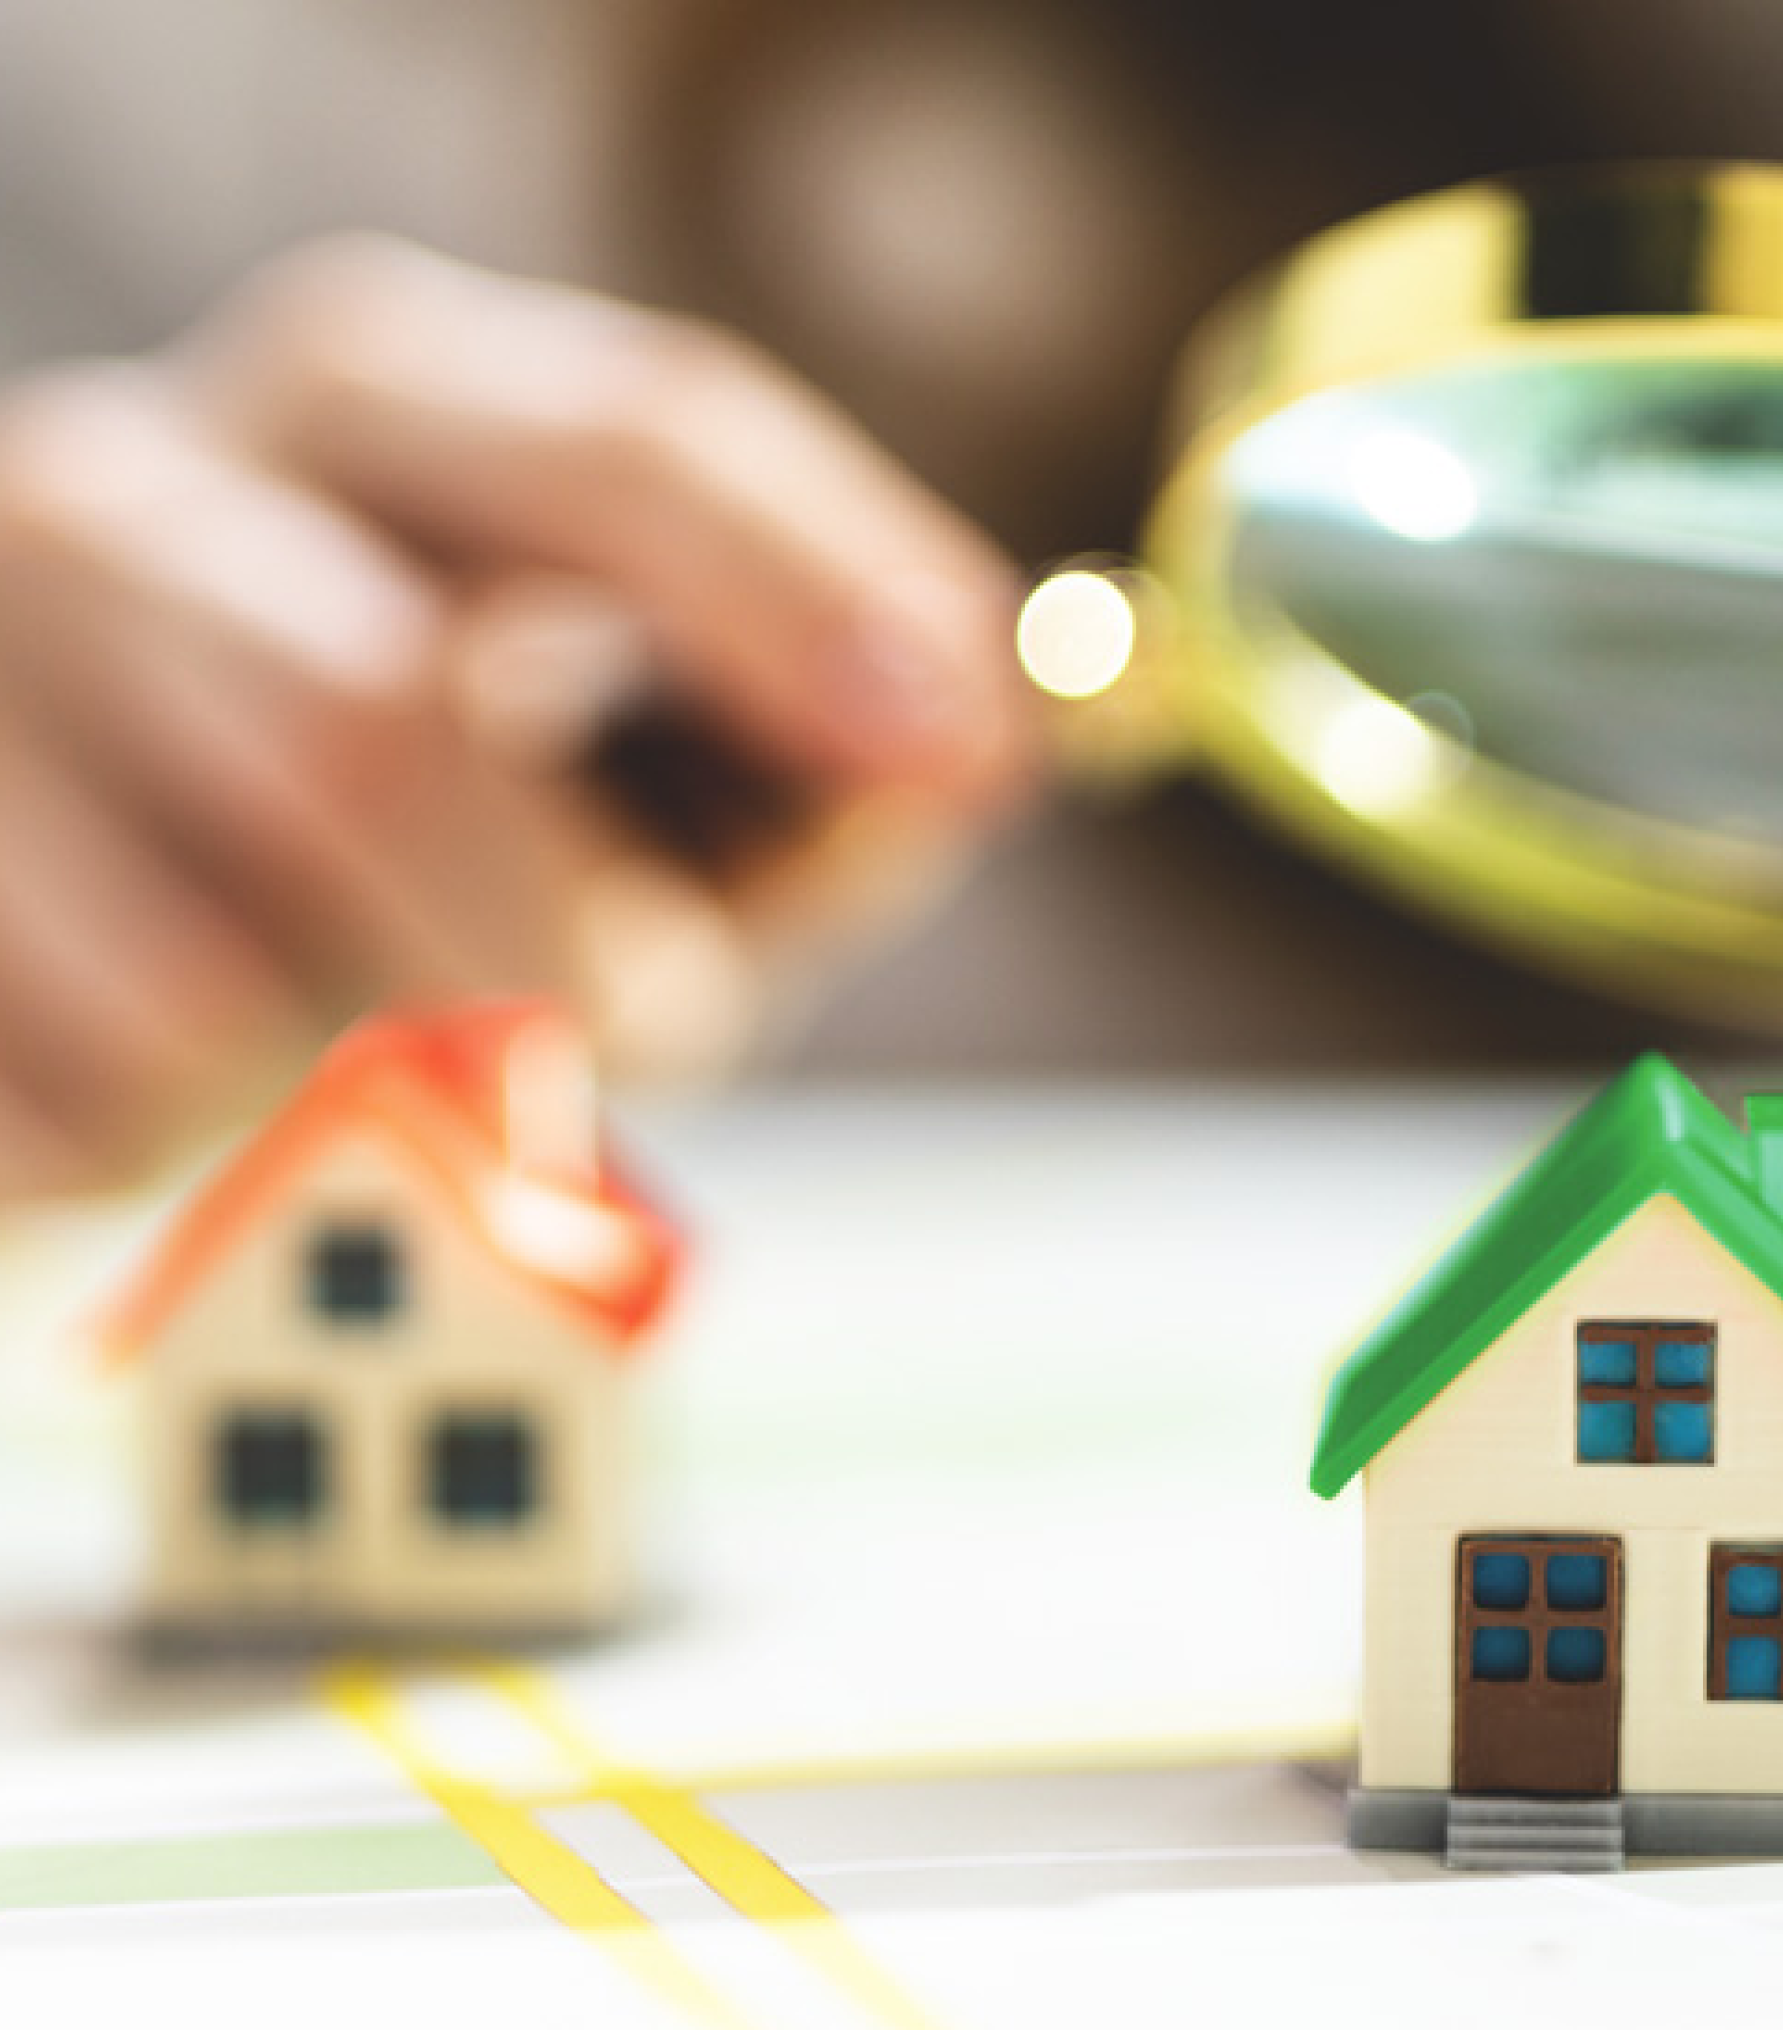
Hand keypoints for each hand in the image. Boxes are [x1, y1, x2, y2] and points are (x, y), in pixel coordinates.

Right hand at [0, 238, 1035, 1196]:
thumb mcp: (642, 771)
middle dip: (562, 949)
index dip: (805, 588)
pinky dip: (234, 1160)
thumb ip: (816, 763)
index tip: (957, 736)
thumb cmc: (434, 843)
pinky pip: (104, 1115)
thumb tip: (984, 750)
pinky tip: (227, 1086)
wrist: (71, 916)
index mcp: (363, 407)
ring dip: (392, 1085)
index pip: (615, 440)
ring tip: (401, 1053)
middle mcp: (124, 496)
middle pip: (376, 723)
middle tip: (658, 1047)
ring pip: (222, 974)